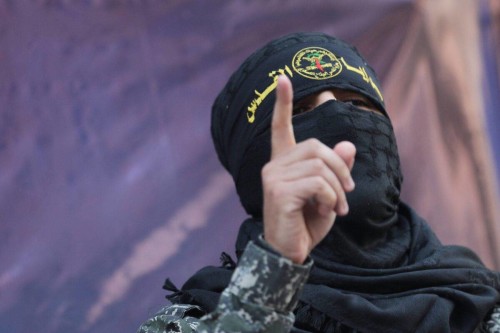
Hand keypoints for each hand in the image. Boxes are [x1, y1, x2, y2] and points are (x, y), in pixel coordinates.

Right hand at [262, 76, 355, 263]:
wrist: (290, 253)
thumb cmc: (306, 224)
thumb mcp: (329, 195)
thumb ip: (336, 170)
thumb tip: (347, 145)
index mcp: (283, 163)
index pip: (280, 127)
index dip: (282, 103)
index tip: (283, 78)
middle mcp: (274, 165)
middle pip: (317, 147)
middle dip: (340, 170)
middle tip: (345, 196)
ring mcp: (273, 177)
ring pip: (321, 165)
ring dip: (338, 189)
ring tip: (336, 208)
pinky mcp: (278, 191)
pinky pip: (318, 183)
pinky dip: (331, 198)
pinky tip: (326, 211)